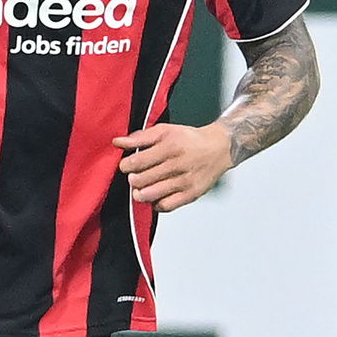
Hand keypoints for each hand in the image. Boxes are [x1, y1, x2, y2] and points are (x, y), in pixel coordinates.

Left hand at [113, 122, 232, 211]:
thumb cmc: (189, 139)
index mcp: (169, 147)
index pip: (138, 162)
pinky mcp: (192, 195)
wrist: (218, 148)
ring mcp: (185, 182)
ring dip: (140, 193)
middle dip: (133, 180)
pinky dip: (156, 204)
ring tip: (139, 188)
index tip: (125, 166)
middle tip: (133, 177)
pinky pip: (167, 206)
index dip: (126, 166)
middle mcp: (177, 165)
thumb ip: (139, 137)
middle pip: (143, 179)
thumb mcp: (163, 131)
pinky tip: (154, 197)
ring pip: (153, 194)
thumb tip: (117, 142)